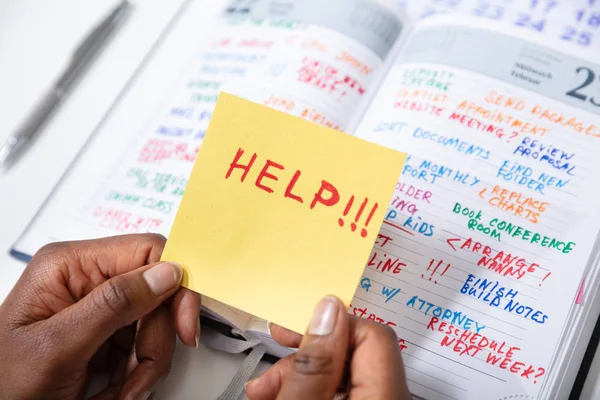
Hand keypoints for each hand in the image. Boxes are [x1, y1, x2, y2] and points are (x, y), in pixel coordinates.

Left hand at [0, 234, 200, 399]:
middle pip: (157, 294)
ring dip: (148, 361)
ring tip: (121, 388)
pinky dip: (139, 371)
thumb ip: (113, 304)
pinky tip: (116, 387)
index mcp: (71, 265)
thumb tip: (166, 272)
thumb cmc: (3, 384)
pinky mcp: (106, 333)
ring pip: (156, 322)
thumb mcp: (57, 346)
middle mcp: (88, 279)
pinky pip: (144, 344)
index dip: (175, 284)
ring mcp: (99, 308)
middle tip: (140, 373)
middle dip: (155, 338)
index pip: (147, 252)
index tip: (183, 324)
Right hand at [245, 295, 410, 398]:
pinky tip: (281, 396)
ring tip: (266, 391)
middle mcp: (388, 398)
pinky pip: (339, 392)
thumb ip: (314, 364)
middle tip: (272, 369)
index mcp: (384, 395)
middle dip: (304, 356)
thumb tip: (326, 310)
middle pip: (353, 354)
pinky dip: (310, 391)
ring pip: (341, 375)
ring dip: (300, 376)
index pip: (373, 335)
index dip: (330, 327)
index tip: (294, 329)